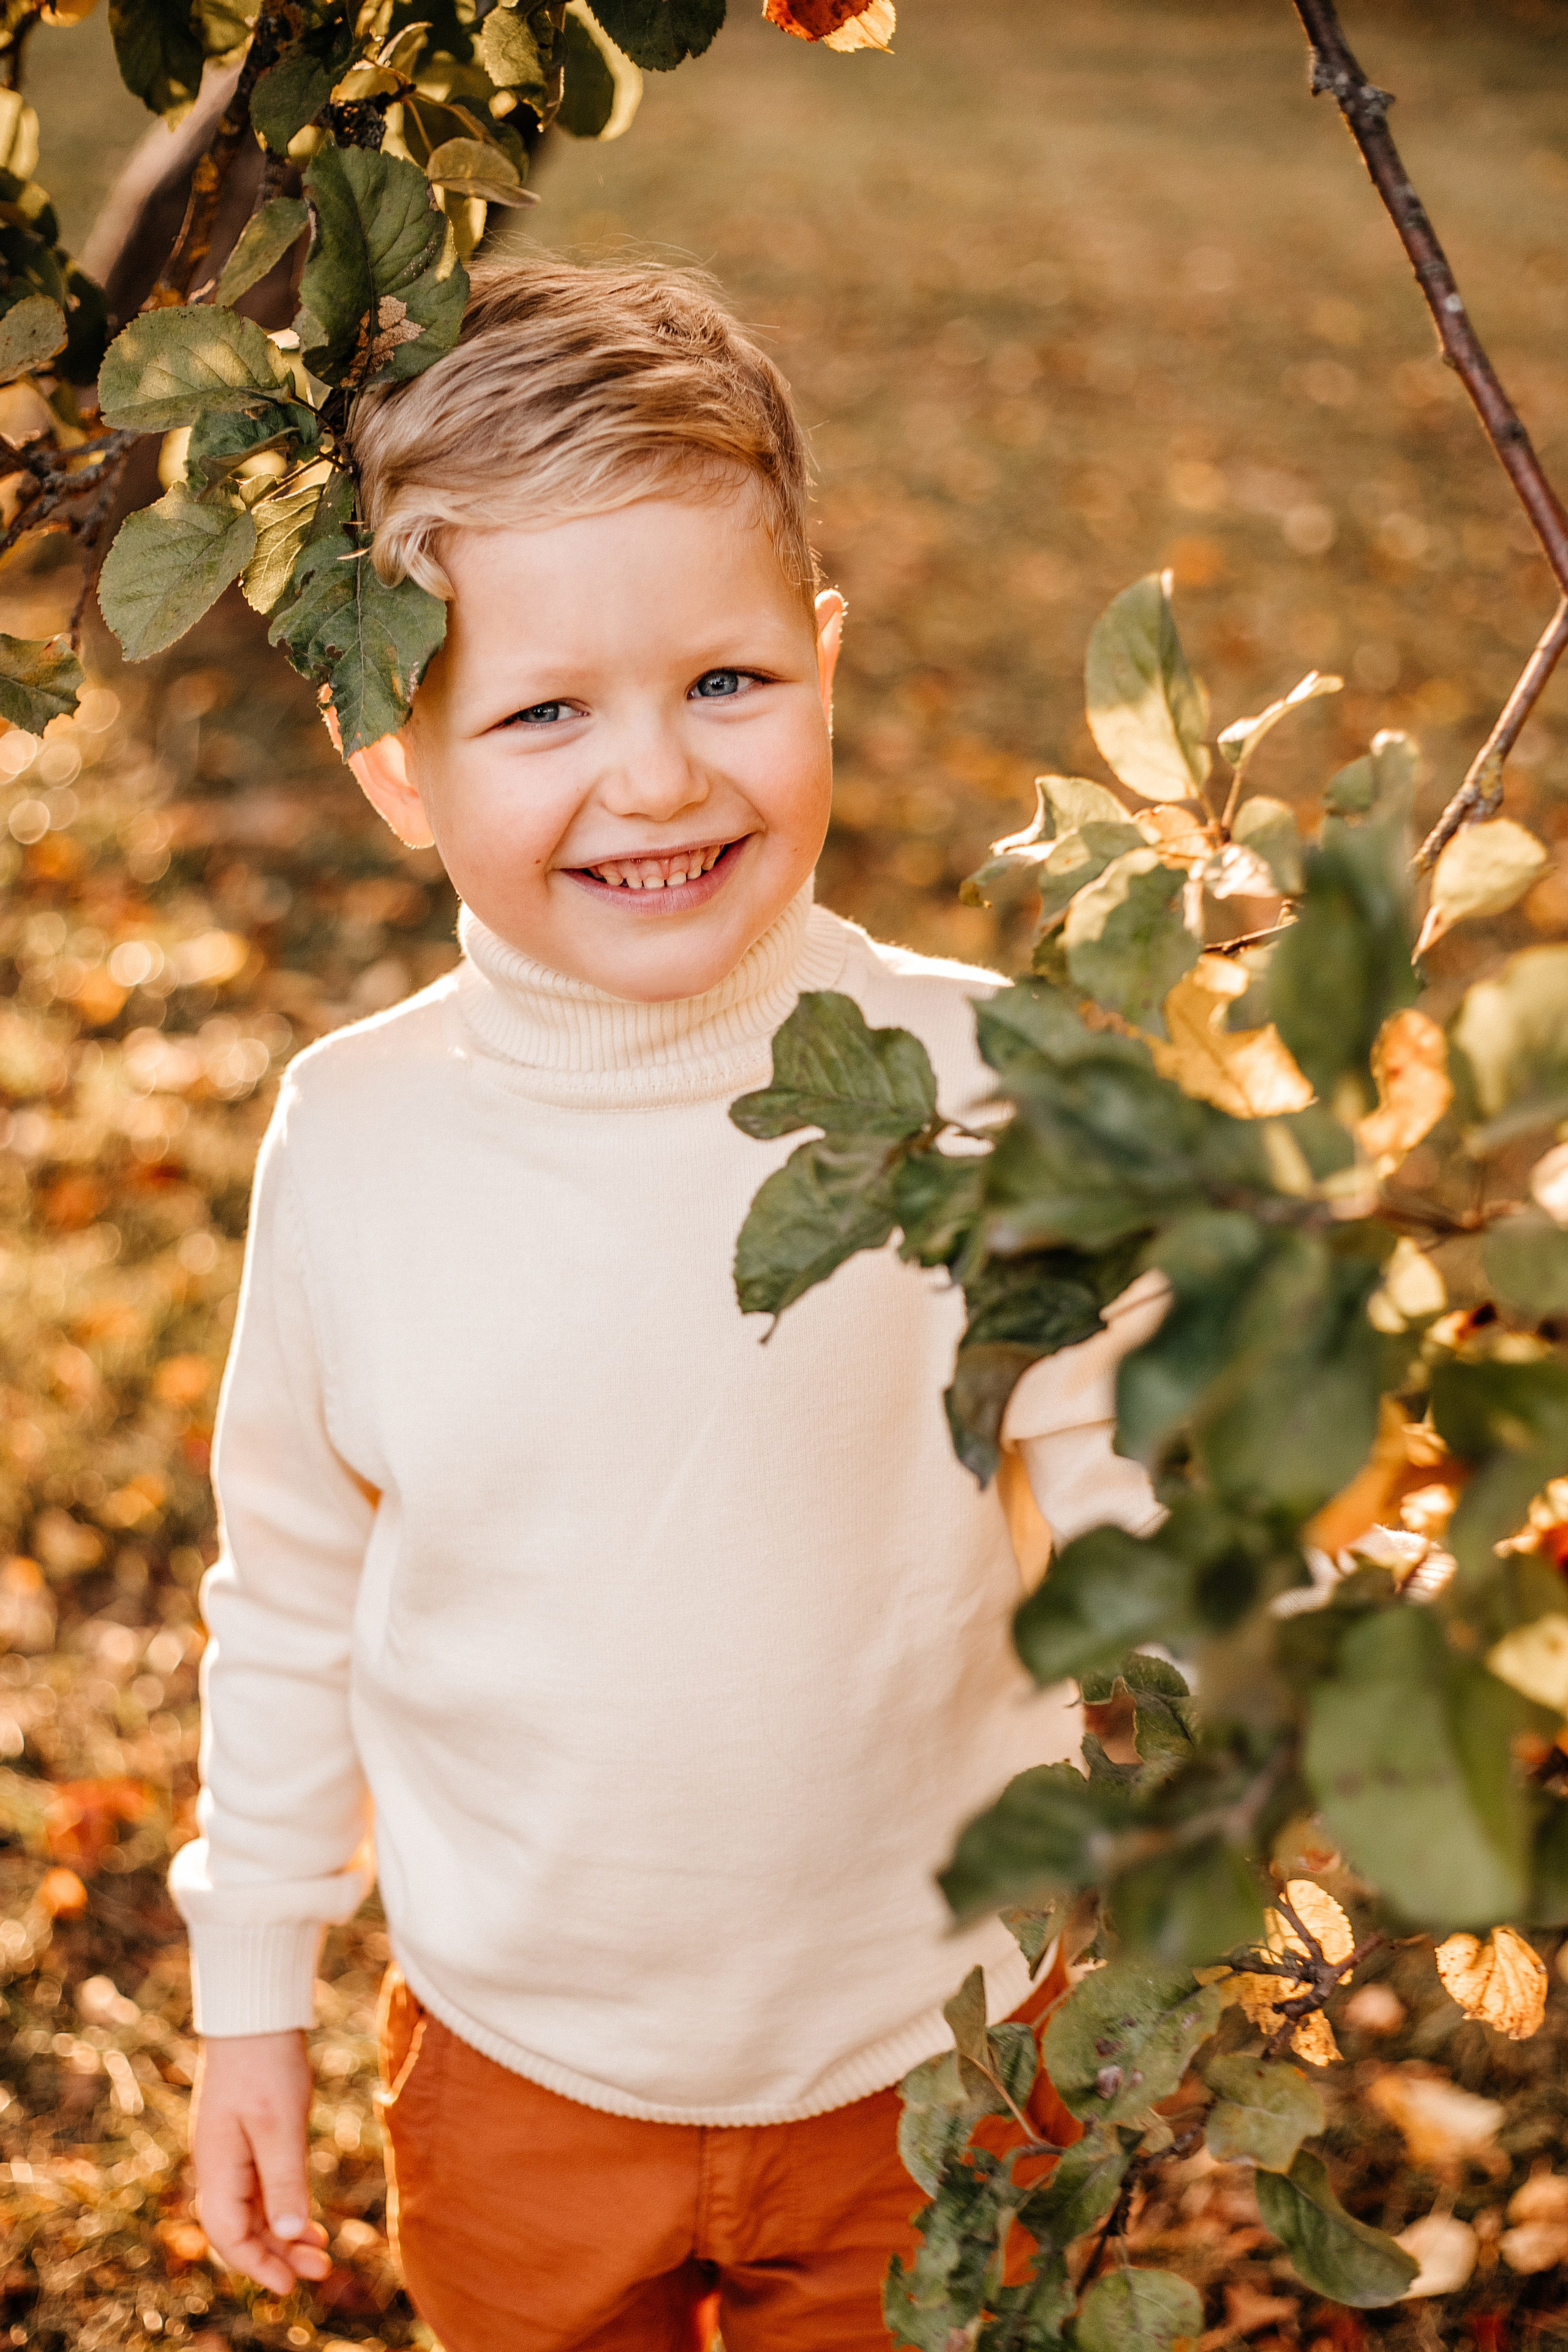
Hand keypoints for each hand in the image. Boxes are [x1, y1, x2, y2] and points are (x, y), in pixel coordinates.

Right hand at [191, 2031, 332, 2293]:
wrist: (256, 2015)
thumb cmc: (265, 2065)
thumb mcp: (279, 2124)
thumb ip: (283, 2179)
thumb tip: (287, 2234)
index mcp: (217, 2165)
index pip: (228, 2232)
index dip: (257, 2263)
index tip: (289, 2285)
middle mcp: (220, 2164)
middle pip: (241, 2227)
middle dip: (277, 2255)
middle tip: (319, 2271)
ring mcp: (234, 2151)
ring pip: (255, 2209)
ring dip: (284, 2234)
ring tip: (321, 2252)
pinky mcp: (251, 2136)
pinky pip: (264, 2187)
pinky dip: (285, 2206)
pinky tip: (309, 2220)